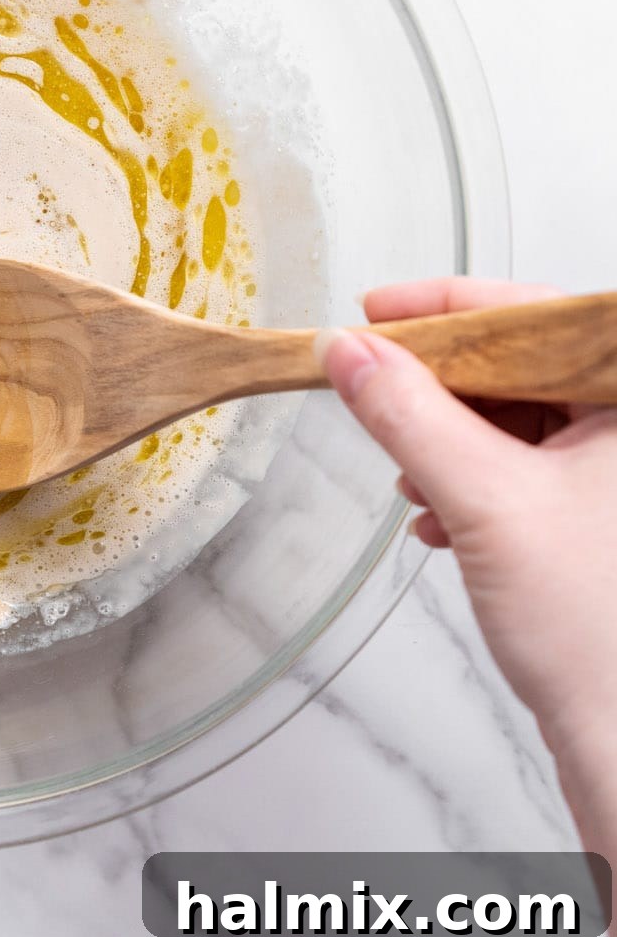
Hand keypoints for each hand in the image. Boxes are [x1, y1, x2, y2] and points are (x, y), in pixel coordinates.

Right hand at [318, 278, 616, 855]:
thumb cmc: (598, 632)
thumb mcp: (481, 498)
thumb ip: (405, 413)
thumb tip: (346, 352)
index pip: (535, 311)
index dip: (444, 305)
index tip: (375, 310)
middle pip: (520, 364)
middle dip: (440, 387)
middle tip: (377, 389)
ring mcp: (614, 473)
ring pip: (516, 417)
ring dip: (448, 441)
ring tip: (414, 480)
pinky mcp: (597, 514)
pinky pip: (523, 464)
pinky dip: (470, 481)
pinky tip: (441, 518)